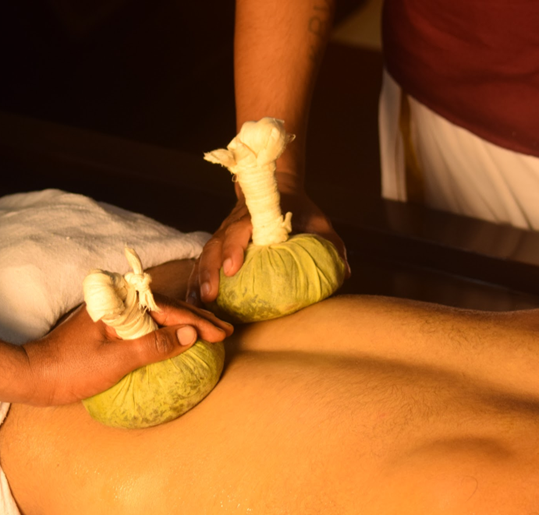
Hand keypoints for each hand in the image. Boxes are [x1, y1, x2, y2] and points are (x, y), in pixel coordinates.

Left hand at [20, 293, 231, 405]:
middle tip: (225, 331)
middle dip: (197, 319)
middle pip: (165, 306)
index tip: (222, 333)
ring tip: (209, 333)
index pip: (168, 308)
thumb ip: (154, 346)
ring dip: (184, 324)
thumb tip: (191, 334)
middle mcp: (116, 302)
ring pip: (157, 314)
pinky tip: (179, 339)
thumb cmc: (69, 370)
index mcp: (118, 302)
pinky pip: (145, 324)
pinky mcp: (107, 328)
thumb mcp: (116, 361)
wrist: (31, 376)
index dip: (197, 320)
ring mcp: (111, 314)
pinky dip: (166, 331)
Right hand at [187, 172, 348, 305]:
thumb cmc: (299, 209)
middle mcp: (234, 223)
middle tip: (209, 296)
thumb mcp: (318, 222)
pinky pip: (203, 261)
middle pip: (216, 245)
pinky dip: (196, 279)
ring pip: (205, 254)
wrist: (276, 187)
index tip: (232, 268)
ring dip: (199, 278)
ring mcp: (223, 232)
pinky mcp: (218, 243)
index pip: (241, 228)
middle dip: (209, 270)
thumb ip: (330, 244)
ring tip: (196, 304)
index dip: (235, 247)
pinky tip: (194, 302)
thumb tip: (344, 272)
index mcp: (257, 214)